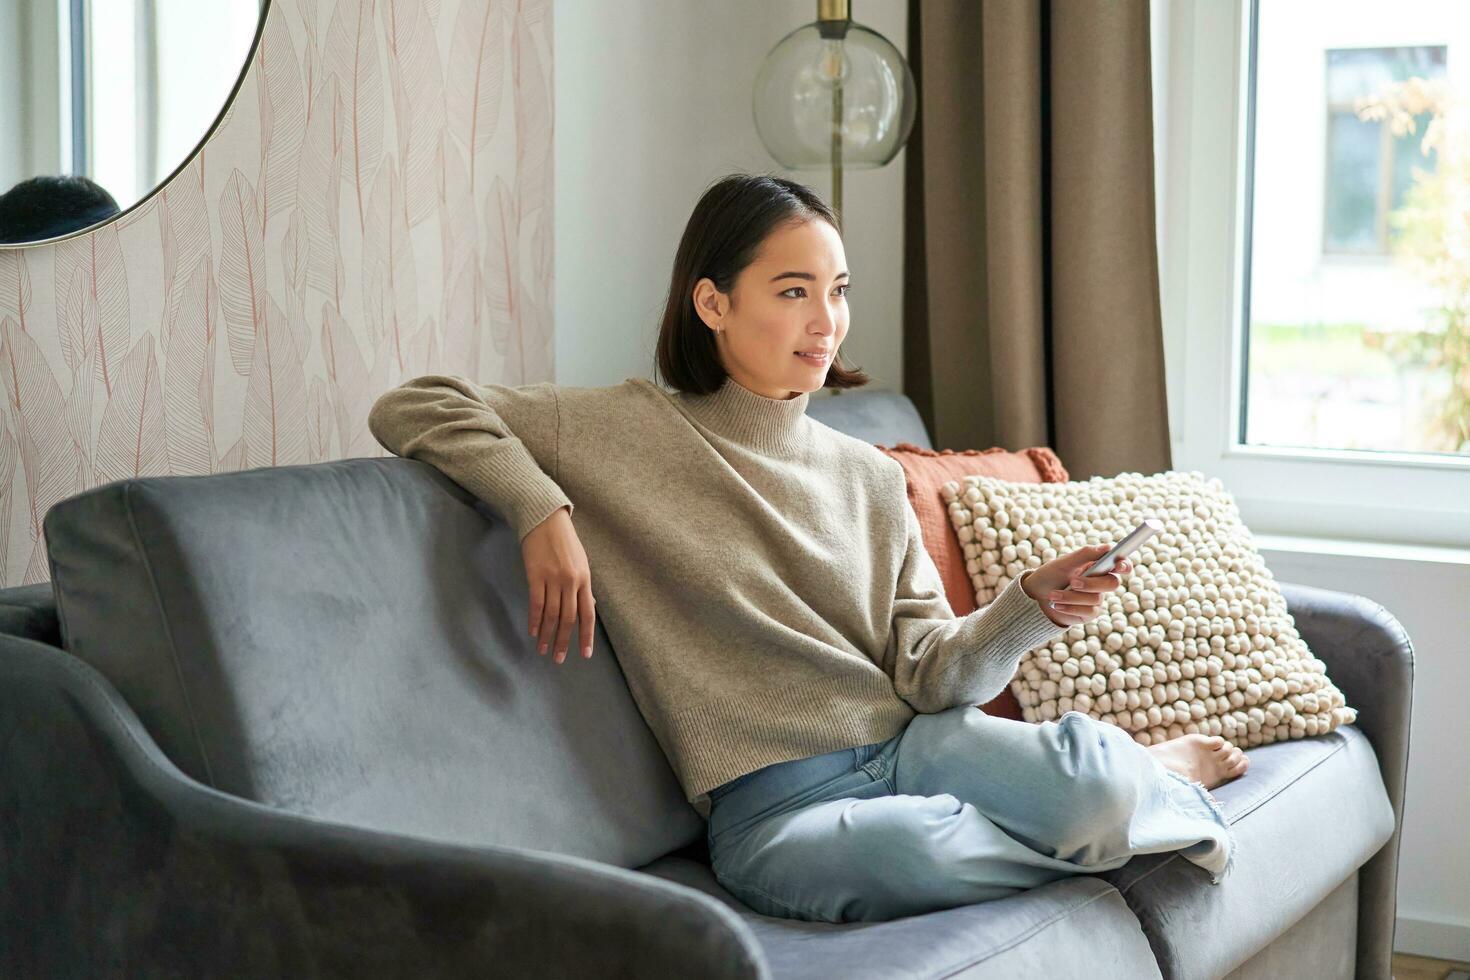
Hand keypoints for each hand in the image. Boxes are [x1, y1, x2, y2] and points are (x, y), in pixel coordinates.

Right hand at [521, 505, 597, 663]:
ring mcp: (553, 578)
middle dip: (564, 641)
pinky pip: (536, 603)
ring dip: (547, 635)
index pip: (588, 614)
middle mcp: (571, 581)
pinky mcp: (535, 575)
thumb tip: (588, 607)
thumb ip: (583, 586)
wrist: (544, 519)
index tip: (584, 654)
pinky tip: (534, 632)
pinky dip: (535, 620)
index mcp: (585, 579)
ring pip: (552, 615)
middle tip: (559, 659)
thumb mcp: (581, 562)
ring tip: (543, 650)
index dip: (586, 636)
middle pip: (569, 618)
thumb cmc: (564, 541)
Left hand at [1020, 544, 1133, 627]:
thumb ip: (1085, 555)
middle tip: (1073, 582)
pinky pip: (1088, 611)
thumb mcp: (1064, 563)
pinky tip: (1056, 605)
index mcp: (1097, 565)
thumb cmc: (1050, 576)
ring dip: (1071, 596)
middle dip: (1091, 583)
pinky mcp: (1089, 613)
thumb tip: (1107, 547)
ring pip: (1095, 598)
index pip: (1119, 564)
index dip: (1124, 565)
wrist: (1035, 597)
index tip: (1119, 565)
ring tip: (1053, 595)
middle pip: (1112, 584)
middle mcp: (1100, 582)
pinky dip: (1070, 607)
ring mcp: (1096, 598)